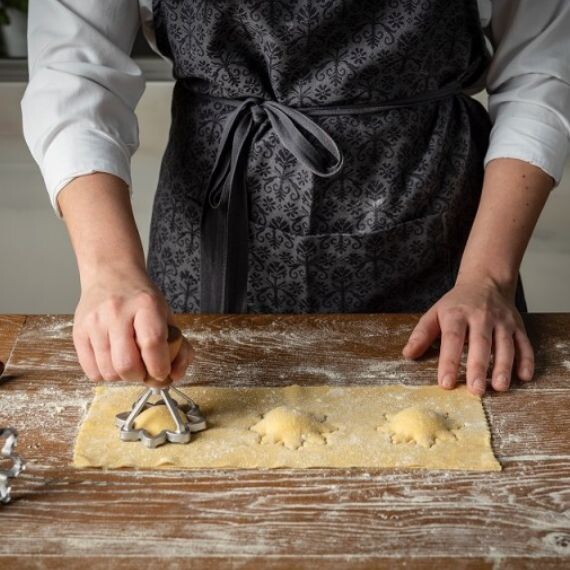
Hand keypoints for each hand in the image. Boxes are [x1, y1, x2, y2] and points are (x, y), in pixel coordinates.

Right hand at [73, 267, 193, 382]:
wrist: (110, 274)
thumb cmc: (141, 299)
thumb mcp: (166, 314)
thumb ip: (179, 345)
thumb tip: (175, 376)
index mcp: (146, 304)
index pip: (152, 343)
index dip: (159, 367)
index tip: (163, 372)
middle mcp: (117, 312)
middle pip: (127, 364)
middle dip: (140, 376)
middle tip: (144, 370)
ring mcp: (94, 322)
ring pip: (108, 372)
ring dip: (122, 376)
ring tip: (129, 362)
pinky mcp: (78, 332)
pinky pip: (91, 371)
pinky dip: (105, 374)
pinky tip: (112, 360)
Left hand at [402, 277, 533, 394]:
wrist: (486, 281)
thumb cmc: (456, 304)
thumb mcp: (435, 313)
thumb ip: (422, 334)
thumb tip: (408, 354)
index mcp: (457, 314)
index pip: (452, 339)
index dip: (449, 361)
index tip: (445, 382)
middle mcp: (481, 317)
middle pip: (481, 343)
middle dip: (478, 367)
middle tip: (475, 390)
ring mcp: (502, 321)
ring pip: (505, 345)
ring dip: (503, 366)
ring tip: (499, 387)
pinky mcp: (518, 326)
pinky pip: (524, 343)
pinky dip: (526, 360)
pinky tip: (524, 376)